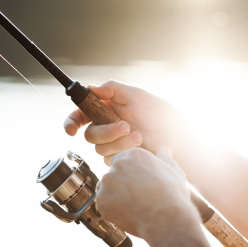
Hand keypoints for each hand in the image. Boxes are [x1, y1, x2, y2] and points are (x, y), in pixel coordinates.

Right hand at [64, 80, 188, 165]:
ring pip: (99, 148)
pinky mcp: (119, 158)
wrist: (177, 137)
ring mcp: (112, 143)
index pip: (79, 115)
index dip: (71, 122)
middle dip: (106, 132)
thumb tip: (91, 88)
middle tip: (126, 126)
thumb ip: (113, 89)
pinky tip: (139, 148)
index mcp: (105, 108)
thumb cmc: (159, 114)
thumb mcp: (137, 95)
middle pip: (89, 134)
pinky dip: (124, 152)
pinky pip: (110, 159)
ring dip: (119, 142)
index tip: (72, 129)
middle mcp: (105, 126)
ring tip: (139, 137)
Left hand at [95, 147, 197, 239]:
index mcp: (133, 154)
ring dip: (114, 196)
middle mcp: (118, 165)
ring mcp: (107, 182)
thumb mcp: (174, 172)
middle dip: (121, 184)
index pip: (121, 160)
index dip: (129, 173)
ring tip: (133, 206)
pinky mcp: (101, 199)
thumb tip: (164, 150)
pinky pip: (103, 204)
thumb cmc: (173, 196)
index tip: (138, 184)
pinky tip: (127, 213)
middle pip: (113, 174)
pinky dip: (111, 209)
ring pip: (106, 188)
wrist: (165, 218)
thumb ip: (165, 159)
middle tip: (137, 197)